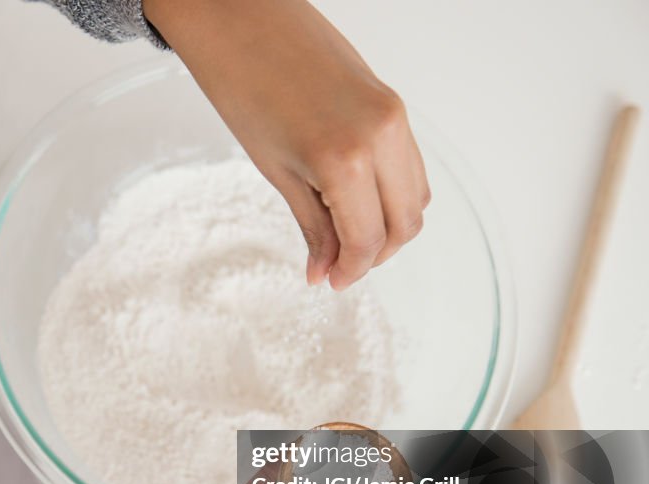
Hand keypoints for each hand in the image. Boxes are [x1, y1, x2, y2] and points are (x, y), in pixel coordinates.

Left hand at [144, 0, 430, 289]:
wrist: (242, 21)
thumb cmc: (244, 88)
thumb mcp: (277, 170)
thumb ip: (313, 225)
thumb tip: (324, 271)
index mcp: (347, 159)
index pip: (368, 239)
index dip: (352, 270)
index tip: (331, 282)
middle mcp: (384, 136)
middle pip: (406, 222)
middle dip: (377, 254)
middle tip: (339, 266)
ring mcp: (394, 116)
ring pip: (416, 194)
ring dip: (388, 225)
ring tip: (344, 235)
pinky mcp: (393, 102)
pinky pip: (409, 163)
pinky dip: (391, 192)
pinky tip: (355, 200)